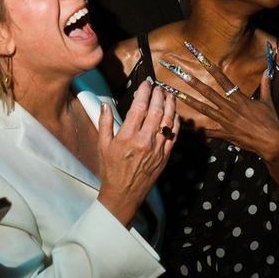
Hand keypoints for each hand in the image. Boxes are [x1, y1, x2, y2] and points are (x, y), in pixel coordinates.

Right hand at [96, 80, 177, 224]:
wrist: (124, 193)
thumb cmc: (111, 170)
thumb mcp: (102, 145)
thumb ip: (104, 123)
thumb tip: (105, 105)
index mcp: (127, 137)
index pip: (139, 107)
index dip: (144, 92)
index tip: (145, 84)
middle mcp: (144, 141)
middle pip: (156, 111)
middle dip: (159, 95)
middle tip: (158, 87)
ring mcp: (157, 149)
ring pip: (168, 121)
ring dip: (170, 105)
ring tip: (169, 95)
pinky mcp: (165, 156)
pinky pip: (174, 135)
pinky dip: (176, 122)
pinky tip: (174, 114)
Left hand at [163, 47, 278, 166]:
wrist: (272, 142)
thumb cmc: (271, 122)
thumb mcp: (268, 102)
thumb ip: (265, 85)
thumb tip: (267, 70)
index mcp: (239, 99)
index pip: (223, 79)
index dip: (211, 68)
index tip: (201, 58)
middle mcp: (230, 108)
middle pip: (208, 92)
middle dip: (193, 82)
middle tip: (180, 73)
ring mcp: (226, 121)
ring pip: (204, 109)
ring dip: (188, 101)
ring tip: (175, 95)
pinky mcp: (226, 134)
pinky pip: (210, 132)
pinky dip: (199, 131)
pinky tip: (187, 129)